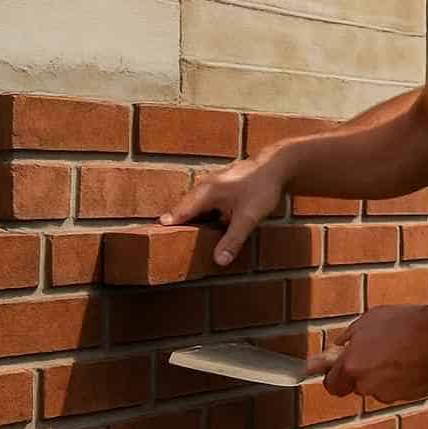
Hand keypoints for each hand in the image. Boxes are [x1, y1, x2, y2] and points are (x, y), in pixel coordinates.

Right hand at [160, 153, 287, 266]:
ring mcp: (212, 186)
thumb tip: (218, 261)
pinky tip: (205, 228)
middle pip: (183, 209)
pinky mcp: (221, 189)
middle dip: (174, 224)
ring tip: (178, 238)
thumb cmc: (261, 188)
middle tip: (159, 242)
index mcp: (205, 193)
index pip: (178, 213)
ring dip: (188, 220)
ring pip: (195, 207)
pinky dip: (201, 216)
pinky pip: (205, 205)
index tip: (150, 238)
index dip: (165, 225)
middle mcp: (204, 187)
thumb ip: (233, 240)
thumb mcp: (248, 218)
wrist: (277, 167)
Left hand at [306, 306, 427, 402]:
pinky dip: (402, 380)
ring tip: (397, 353)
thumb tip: (337, 347)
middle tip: (373, 354)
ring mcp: (388, 393)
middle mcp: (366, 385)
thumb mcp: (366, 322)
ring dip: (382, 376)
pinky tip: (411, 361)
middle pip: (356, 386)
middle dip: (360, 374)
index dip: (334, 376)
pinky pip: (399, 389)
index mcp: (351, 366)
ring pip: (378, 388)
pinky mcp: (408, 396)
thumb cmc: (400, 324)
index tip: (336, 370)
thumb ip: (347, 339)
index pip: (331, 384)